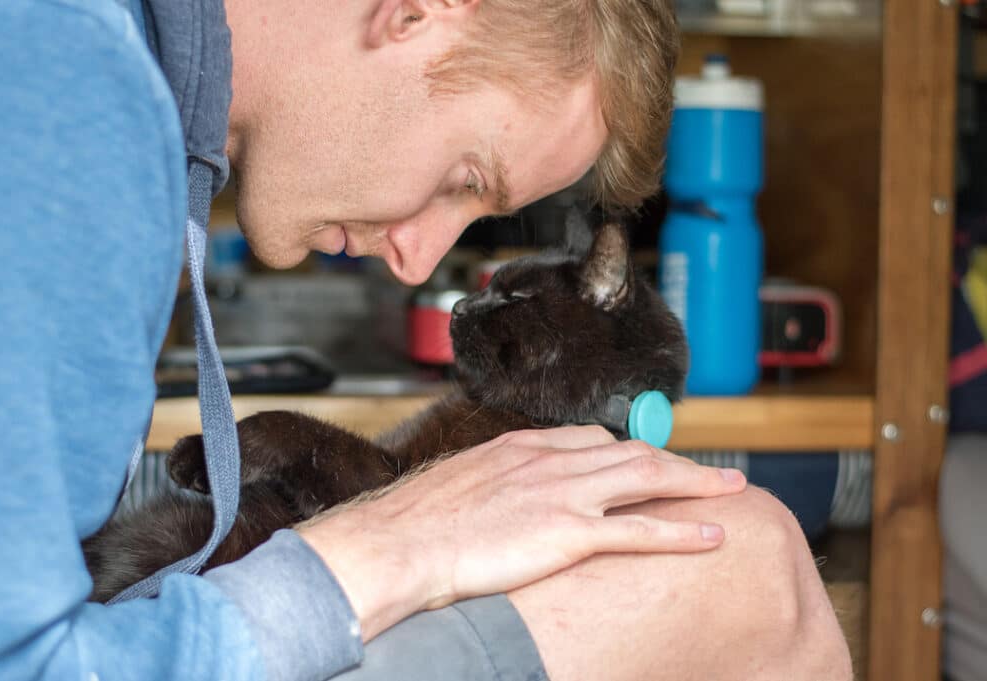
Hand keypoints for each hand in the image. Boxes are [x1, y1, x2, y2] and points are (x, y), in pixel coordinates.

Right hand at [296, 425, 746, 640]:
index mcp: (521, 447)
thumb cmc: (415, 522)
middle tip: (710, 470)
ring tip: (731, 488)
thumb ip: (490, 484)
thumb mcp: (457, 486)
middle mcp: (549, 460)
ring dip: (695, 483)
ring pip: (647, 479)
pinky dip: (681, 530)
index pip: (590, 438)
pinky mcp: (568, 532)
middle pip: (630, 451)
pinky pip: (639, 529)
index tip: (647, 464)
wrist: (397, 542)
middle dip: (676, 460)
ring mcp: (562, 493)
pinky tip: (711, 535)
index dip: (627, 452)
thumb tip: (496, 502)